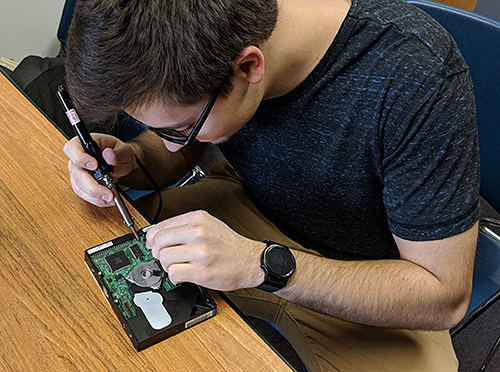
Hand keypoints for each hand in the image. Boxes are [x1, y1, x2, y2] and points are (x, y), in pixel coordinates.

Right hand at [63, 133, 135, 206]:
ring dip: (95, 196)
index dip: (80, 158)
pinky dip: (96, 199)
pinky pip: (85, 194)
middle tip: (107, 193)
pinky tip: (107, 200)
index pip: (72, 149)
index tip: (94, 165)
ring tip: (110, 198)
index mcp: (84, 144)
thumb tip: (109, 155)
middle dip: (92, 186)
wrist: (121, 164)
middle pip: (76, 173)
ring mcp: (78, 173)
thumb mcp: (124, 150)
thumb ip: (118, 153)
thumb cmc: (119, 153)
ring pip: (79, 187)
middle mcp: (77, 159)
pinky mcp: (81, 185)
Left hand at [146, 210, 265, 290]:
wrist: (251, 260)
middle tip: (166, 257)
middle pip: (158, 242)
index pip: (159, 227)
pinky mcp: (202, 271)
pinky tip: (184, 274)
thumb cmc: (229, 245)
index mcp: (198, 219)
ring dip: (167, 266)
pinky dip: (174, 277)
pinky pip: (173, 274)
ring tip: (178, 266)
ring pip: (164, 258)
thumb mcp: (209, 225)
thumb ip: (185, 227)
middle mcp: (199, 233)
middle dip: (158, 252)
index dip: (151, 239)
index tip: (152, 245)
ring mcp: (201, 252)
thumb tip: (158, 235)